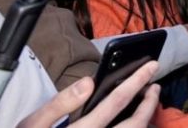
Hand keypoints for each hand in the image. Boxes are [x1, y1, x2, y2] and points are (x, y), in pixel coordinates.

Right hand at [18, 61, 159, 127]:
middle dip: (150, 103)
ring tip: (146, 103)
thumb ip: (59, 103)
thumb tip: (88, 82)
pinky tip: (132, 122)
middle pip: (135, 124)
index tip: (151, 65)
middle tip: (154, 86)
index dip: (137, 81)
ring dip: (145, 119)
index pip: (116, 102)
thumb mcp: (33, 125)